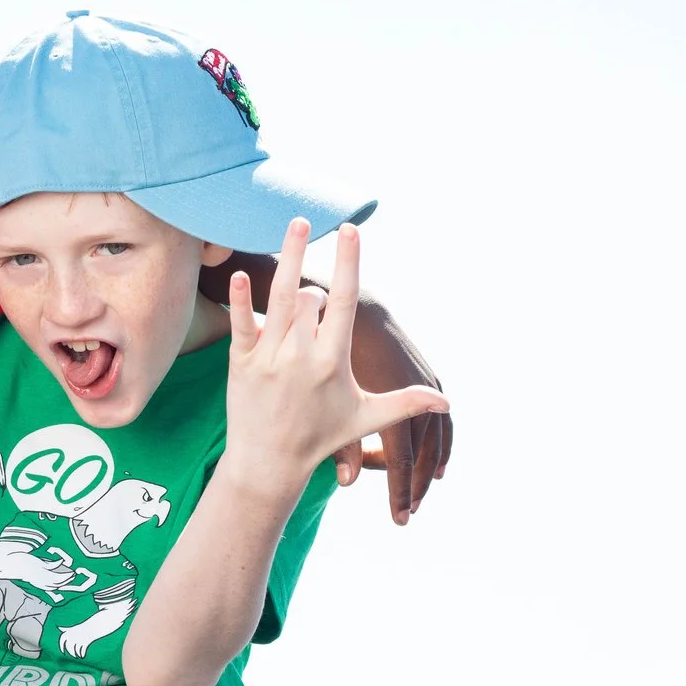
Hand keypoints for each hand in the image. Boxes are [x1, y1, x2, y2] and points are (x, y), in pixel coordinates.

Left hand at [223, 219, 447, 502]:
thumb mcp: (365, 418)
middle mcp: (301, 355)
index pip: (344, 301)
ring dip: (285, 259)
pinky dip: (241, 300)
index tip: (350, 228)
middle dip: (315, 291)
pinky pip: (241, 324)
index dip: (348, 262)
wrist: (269, 462)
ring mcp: (269, 357)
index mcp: (333, 360)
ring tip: (295, 223)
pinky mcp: (241, 362)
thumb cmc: (319, 437)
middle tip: (315, 308)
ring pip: (279, 300)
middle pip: (309, 298)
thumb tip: (445, 402)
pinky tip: (240, 272)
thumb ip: (405, 403)